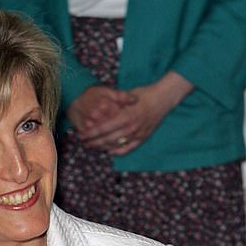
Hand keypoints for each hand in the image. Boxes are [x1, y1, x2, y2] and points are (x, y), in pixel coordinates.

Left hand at [74, 72, 192, 155]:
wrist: (163, 99)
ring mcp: (137, 135)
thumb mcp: (127, 96)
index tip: (82, 135)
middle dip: (94, 142)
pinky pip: (127, 149)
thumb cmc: (144, 94)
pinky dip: (117, 151)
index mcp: (126, 116)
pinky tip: (109, 151)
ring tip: (93, 147)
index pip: (104, 128)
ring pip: (116, 145)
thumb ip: (114, 106)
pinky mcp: (142, 139)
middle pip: (108, 139)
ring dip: (103, 147)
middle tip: (84, 143)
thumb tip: (99, 112)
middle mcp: (131, 128)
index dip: (91, 133)